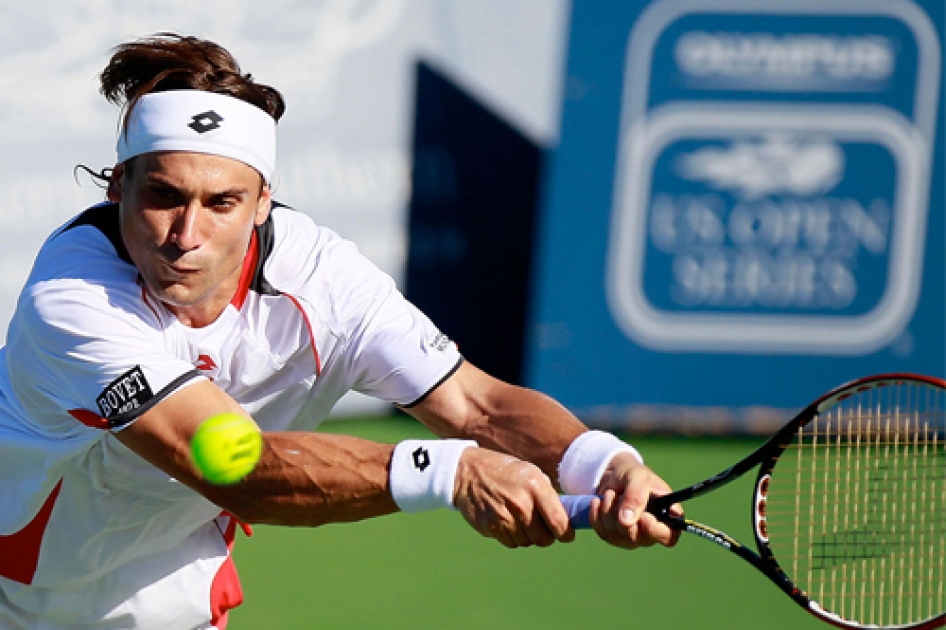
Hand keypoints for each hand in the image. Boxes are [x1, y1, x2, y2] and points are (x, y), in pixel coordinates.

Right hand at [453, 448, 574, 547]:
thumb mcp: (530, 472)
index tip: (566, 534)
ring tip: (521, 519)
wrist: (467, 472)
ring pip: (527, 542)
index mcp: (535, 487)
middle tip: (543, 528)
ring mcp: (504, 518)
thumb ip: (548, 495)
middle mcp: (521, 504)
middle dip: (547, 536)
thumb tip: (565, 518)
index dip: (566, 533)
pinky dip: (513, 536)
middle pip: (544, 539)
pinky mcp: (490, 528)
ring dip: (528, 536)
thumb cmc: (504, 471)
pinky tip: (507, 520)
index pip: (559, 522)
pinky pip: (511, 543)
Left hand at [587, 452, 681, 549]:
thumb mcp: (637, 477)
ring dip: (607, 511)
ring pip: (617, 535)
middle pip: (636, 538)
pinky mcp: (615, 537)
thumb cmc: (633, 475)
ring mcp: (633, 537)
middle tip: (617, 494)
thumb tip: (626, 521)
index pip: (668, 536)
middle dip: (621, 513)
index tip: (643, 515)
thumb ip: (636, 496)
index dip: (654, 530)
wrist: (614, 476)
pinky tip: (598, 502)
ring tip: (610, 494)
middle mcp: (651, 531)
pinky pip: (603, 533)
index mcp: (667, 516)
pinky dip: (596, 515)